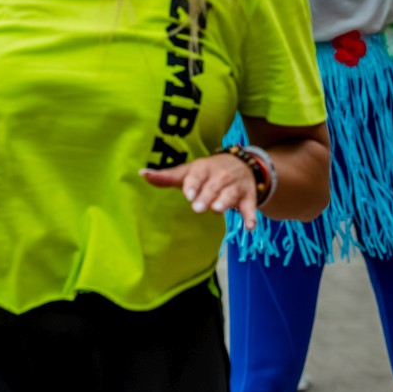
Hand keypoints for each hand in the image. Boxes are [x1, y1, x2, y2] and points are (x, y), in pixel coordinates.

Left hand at [142, 151, 260, 230]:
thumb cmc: (206, 172)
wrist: (241, 165)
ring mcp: (235, 187)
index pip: (198, 175)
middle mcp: (220, 176)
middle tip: (198, 207)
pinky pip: (250, 207)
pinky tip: (249, 227)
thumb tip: (141, 174)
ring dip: (225, 201)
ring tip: (218, 210)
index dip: (193, 184)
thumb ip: (166, 177)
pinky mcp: (248, 198)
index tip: (187, 193)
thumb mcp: (188, 172)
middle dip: (206, 195)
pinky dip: (251, 216)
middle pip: (213, 185)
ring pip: (230, 194)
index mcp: (204, 169)